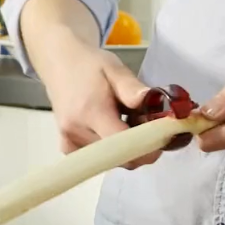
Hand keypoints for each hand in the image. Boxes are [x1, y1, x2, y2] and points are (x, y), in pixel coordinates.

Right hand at [29, 31, 153, 162]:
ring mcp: (70, 143)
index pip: (123, 144)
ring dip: (128, 147)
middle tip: (147, 123)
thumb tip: (158, 106)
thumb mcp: (116, 69)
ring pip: (114, 160)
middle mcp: (77, 132)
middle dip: (142, 147)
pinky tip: (112, 129)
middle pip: (121, 157)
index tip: (164, 138)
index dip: (147, 146)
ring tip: (127, 120)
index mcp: (90, 112)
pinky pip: (101, 160)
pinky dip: (114, 149)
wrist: (60, 64)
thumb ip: (134, 89)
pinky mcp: (68, 148)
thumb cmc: (90, 65)